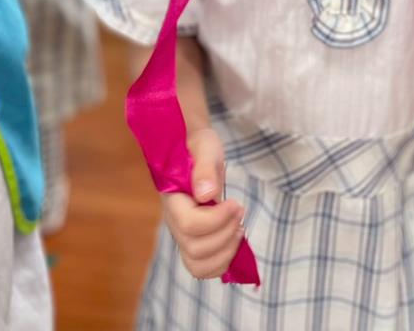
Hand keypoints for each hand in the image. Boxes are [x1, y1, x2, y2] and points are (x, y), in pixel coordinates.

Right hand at [161, 127, 244, 279]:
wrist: (193, 151)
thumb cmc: (198, 147)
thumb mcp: (205, 148)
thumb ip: (204, 169)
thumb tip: (206, 194)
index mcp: (173, 200)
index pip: (190, 225)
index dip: (217, 219)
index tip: (236, 202)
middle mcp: (174, 223)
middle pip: (195, 249)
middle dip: (225, 234)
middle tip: (240, 211)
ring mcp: (182, 236)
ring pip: (198, 265)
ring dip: (225, 251)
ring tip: (239, 228)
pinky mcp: (194, 242)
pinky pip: (203, 268)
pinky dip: (222, 261)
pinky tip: (234, 240)